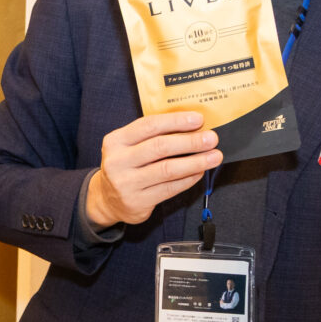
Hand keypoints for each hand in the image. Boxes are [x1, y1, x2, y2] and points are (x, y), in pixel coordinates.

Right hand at [86, 112, 220, 227]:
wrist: (107, 199)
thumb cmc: (126, 166)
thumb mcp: (129, 146)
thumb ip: (153, 136)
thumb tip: (192, 127)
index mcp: (116, 141)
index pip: (149, 125)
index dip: (176, 121)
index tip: (198, 119)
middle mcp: (117, 161)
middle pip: (160, 147)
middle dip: (190, 141)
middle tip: (211, 139)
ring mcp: (126, 183)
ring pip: (167, 170)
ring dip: (195, 162)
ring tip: (214, 157)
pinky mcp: (137, 202)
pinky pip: (169, 189)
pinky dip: (188, 179)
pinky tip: (199, 172)